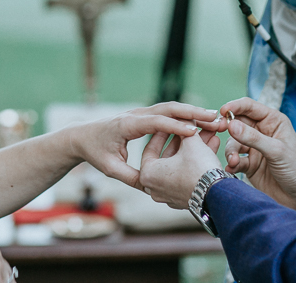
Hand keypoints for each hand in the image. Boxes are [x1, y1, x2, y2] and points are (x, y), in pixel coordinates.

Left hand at [72, 102, 220, 188]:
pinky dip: (183, 115)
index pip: (156, 122)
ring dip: (191, 112)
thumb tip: (149, 188)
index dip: (175, 126)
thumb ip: (130, 177)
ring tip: (213, 117)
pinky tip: (199, 122)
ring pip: (170, 108)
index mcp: (127, 125)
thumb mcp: (110, 169)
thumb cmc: (95, 152)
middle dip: (191, 112)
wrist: (83, 135)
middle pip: (167, 108)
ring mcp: (141, 113)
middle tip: (213, 116)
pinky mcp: (145, 116)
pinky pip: (167, 113)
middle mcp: (135, 115)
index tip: (195, 131)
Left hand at [138, 129, 222, 209]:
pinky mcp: (184, 199)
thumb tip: (186, 117)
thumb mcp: (190, 141)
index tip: (172, 121)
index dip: (164, 130)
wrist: (220, 195)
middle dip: (184, 139)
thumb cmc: (199, 167)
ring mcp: (169, 196)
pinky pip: (187, 175)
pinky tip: (213, 145)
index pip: (151, 146)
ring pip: (180, 164)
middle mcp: (155, 188)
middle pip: (169, 155)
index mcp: (148, 174)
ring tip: (208, 133)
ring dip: (193, 148)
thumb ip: (185, 127)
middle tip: (192, 127)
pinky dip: (197, 161)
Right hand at [220, 97, 295, 213]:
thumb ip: (253, 138)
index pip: (249, 107)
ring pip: (233, 142)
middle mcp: (262, 132)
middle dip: (228, 128)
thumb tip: (231, 124)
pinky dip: (232, 163)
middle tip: (219, 132)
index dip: (235, 106)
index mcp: (273, 121)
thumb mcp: (277, 151)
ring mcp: (254, 148)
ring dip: (231, 151)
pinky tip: (232, 169)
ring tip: (234, 161)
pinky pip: (235, 159)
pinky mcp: (249, 164)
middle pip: (237, 123)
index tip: (222, 111)